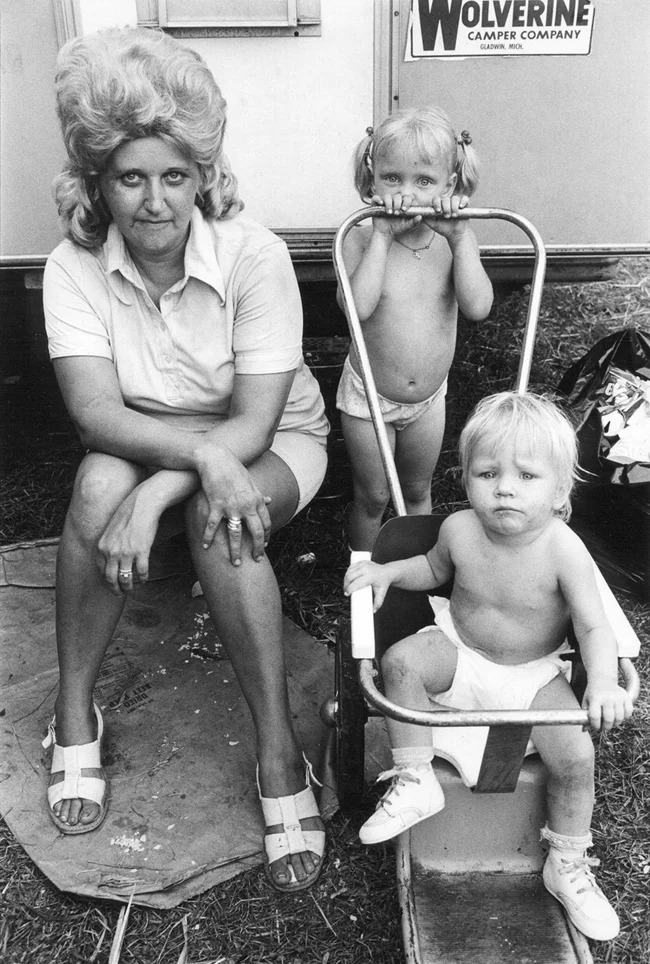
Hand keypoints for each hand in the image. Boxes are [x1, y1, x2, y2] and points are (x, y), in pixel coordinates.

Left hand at [97, 488, 160, 595]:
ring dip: (128, 587)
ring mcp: (126, 552)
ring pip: (126, 578)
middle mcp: (112, 551)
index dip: (107, 582)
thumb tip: (111, 560)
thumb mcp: (110, 531)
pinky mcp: (141, 551)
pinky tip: (145, 578)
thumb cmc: (128, 515)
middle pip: (111, 578)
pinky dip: (143, 577)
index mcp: (102, 547)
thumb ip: (108, 546)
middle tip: (120, 593)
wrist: (142, 504)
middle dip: (115, 589)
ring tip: (131, 589)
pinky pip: (142, 571)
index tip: (112, 585)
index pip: (101, 571)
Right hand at [196, 445, 271, 565]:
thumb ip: (258, 494)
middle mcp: (246, 506)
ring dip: (235, 551)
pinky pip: (213, 527)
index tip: (264, 545)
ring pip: (236, 534)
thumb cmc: (233, 469)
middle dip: (257, 549)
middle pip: (256, 533)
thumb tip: (269, 500)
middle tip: (256, 560)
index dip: (266, 536)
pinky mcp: (215, 506)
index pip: (266, 523)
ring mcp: (231, 507)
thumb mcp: (250, 481)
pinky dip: (209, 538)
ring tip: (235, 563)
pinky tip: (206, 547)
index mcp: (257, 500)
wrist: (216, 459)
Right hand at [344, 560, 392, 610]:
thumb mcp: (381, 593)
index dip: (349, 589)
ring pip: (349, 572)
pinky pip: (351, 567)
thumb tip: (373, 611)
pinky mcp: (361, 562)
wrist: (387, 572)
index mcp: (370, 576)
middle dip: (345, 585)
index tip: (346, 594)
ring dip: (345, 579)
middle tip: (346, 591)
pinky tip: (347, 579)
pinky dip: (347, 573)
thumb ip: (378, 603)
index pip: (356, 583)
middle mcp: (366, 569)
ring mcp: (363, 564)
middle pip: (350, 577)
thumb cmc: (384, 583)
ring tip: (346, 586)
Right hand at [371, 193, 421, 239]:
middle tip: (396, 213)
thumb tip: (420, 217)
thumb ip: (414, 222)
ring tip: (389, 213)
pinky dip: (378, 199)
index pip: (406, 197)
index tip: (404, 209)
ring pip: (387, 196)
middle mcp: (394, 201)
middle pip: (397, 196)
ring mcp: (385, 202)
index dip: (406, 201)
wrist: (386, 233)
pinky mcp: (376, 205)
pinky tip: (381, 204)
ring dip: (389, 204)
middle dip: (397, 204)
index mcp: (402, 204)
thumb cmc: (397, 228)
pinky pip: (376, 198)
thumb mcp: (407, 226)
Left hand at [424, 194, 469, 239]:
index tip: (438, 211)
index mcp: (439, 205)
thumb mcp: (433, 225)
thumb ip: (426, 219)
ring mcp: (456, 203)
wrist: (455, 234)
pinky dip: (463, 201)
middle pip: (445, 199)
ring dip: (454, 207)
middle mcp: (447, 203)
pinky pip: (465, 198)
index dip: (436, 203)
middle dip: (446, 208)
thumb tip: (418, 215)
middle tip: (447, 217)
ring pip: (455, 198)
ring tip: (454, 216)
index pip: (436, 199)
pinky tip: (461, 207)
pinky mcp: (464, 205)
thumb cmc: (444, 229)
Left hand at [582, 680, 633, 731]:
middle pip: (609, 719)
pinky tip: (619, 715)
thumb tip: (584, 730)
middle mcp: (607, 697)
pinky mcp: (626, 697)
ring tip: (611, 721)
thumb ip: (585, 715)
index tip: (595, 727)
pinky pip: (629, 712)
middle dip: (606, 727)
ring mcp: (618, 697)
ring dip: (615, 723)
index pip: (595, 716)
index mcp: (595, 698)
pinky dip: (625, 717)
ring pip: (620, 718)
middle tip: (604, 726)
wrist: (603, 679)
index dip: (595, 725)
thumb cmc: (593, 693)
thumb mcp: (586, 702)